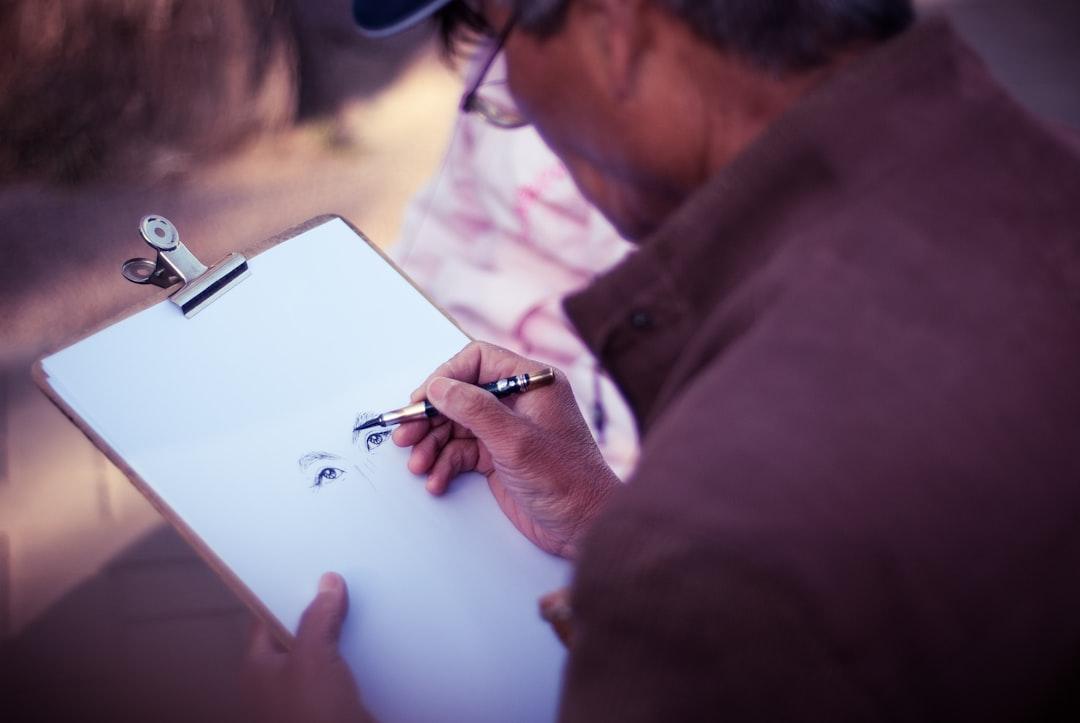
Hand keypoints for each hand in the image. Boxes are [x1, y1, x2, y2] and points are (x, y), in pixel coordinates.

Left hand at [244, 573, 372, 722]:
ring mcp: (309, 693)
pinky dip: (361, 656)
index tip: (312, 569)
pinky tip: (379, 639)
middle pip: (302, 631)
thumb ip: (318, 618)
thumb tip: (327, 583)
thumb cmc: (311, 718)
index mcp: (259, 667)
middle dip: (325, 611)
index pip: (269, 616)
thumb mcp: (311, 659)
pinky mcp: (336, 704)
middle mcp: (280, 679)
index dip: (289, 592)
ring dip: (347, 633)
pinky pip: (347, 670)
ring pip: (328, 651)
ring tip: (368, 604)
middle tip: (346, 582)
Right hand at [392, 341, 619, 557]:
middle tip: (405, 434)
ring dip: (432, 444)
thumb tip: (439, 386)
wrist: (583, 528)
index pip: (478, 360)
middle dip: (430, 416)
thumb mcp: (515, 440)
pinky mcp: (499, 457)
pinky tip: (436, 480)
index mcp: (533, 382)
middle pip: (460, 394)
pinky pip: (461, 452)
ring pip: (456, 425)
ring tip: (418, 465)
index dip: (446, 377)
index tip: (422, 400)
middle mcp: (519, 401)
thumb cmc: (567, 481)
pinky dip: (444, 465)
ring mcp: (508, 430)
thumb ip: (474, 409)